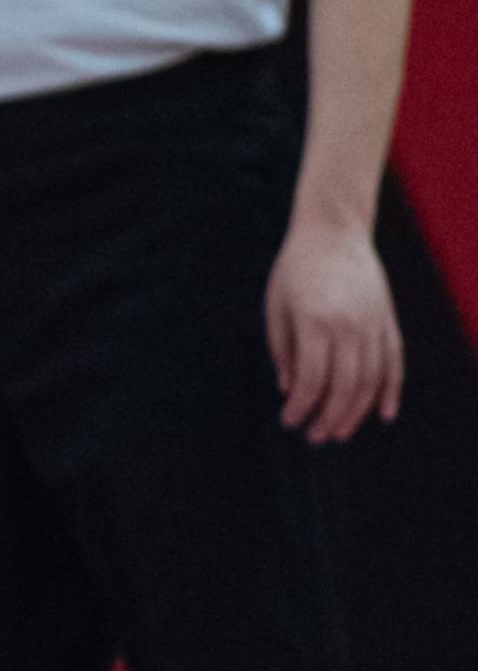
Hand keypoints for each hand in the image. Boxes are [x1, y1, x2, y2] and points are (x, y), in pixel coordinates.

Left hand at [267, 219, 402, 444]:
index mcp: (316, 322)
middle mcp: (350, 327)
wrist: (334, 232)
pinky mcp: (389, 322)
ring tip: (339, 432)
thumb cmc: (295, 270)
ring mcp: (374, 325)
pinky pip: (395, 364)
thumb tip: (289, 390)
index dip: (300, 407)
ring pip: (372, 381)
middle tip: (314, 437)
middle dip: (329, 418)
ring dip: (357, 412)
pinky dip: (391, 391)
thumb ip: (282, 351)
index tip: (289, 422)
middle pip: (345, 387)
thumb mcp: (276, 307)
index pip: (311, 379)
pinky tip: (384, 414)